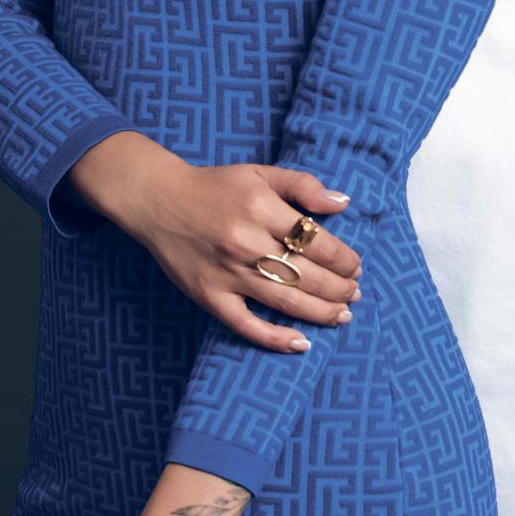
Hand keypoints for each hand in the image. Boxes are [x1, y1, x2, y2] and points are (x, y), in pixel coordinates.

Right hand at [69, 133, 362, 352]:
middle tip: (354, 293)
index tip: (356, 266)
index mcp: (261, 208)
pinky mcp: (209, 296)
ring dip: (321, 312)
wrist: (158, 200)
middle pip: (307, 275)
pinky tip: (300, 343)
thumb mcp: (260, 172)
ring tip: (342, 315)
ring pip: (285, 301)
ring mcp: (227, 273)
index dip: (345, 259)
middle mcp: (246, 242)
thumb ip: (303, 185)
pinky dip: (274, 338)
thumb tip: (343, 203)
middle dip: (340, 288)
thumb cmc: (215, 186)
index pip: (317, 242)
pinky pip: (246, 325)